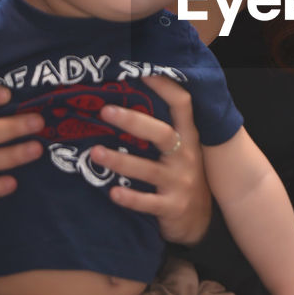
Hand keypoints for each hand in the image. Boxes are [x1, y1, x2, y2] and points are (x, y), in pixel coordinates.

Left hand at [91, 75, 211, 245]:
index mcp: (188, 138)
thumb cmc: (182, 178)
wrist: (199, 222)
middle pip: (162, 134)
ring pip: (149, 170)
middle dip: (133, 121)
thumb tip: (128, 101)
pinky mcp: (172, 208)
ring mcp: (180, 183)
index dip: (165, 86)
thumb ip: (164, 131)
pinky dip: (130, 198)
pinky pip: (148, 203)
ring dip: (120, 160)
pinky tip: (112, 192)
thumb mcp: (183, 151)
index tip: (141, 72)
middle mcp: (186, 157)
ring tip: (94, 152)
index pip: (182, 105)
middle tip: (104, 110)